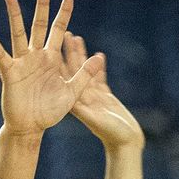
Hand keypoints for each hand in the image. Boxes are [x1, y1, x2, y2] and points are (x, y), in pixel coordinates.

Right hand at [0, 0, 103, 134]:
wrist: (32, 127)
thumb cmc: (50, 111)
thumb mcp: (72, 92)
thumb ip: (84, 75)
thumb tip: (99, 58)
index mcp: (52, 58)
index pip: (59, 29)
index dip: (64, 12)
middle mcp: (37, 56)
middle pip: (39, 24)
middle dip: (41, 5)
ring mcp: (22, 62)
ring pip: (19, 34)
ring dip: (15, 15)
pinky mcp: (10, 73)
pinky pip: (1, 55)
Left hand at [63, 32, 144, 150]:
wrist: (127, 144)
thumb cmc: (112, 135)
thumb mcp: (97, 121)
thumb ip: (86, 112)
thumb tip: (72, 101)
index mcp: (77, 102)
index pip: (64, 78)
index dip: (58, 61)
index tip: (52, 45)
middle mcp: (82, 98)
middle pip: (73, 70)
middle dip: (68, 52)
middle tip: (64, 33)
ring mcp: (94, 97)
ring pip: (86, 71)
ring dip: (81, 55)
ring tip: (77, 38)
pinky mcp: (106, 98)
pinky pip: (100, 78)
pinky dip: (99, 66)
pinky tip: (99, 54)